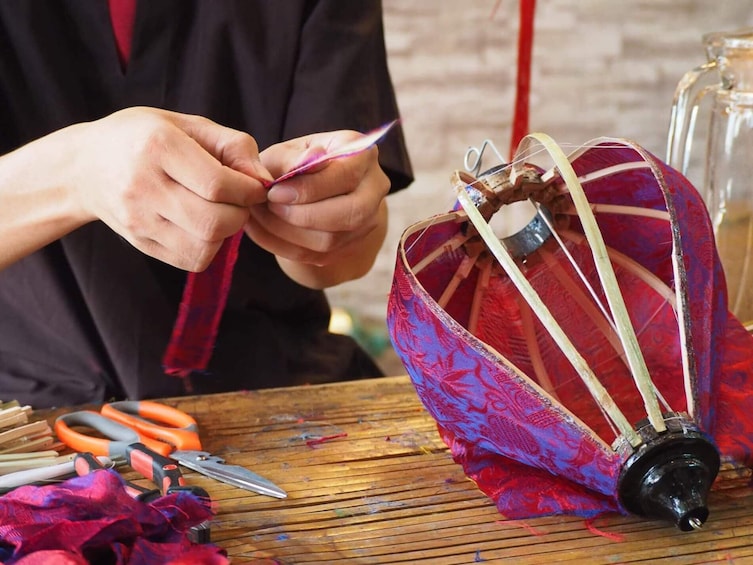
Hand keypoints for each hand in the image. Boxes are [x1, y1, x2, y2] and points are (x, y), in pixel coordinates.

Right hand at [70, 107, 272, 270]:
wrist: (85, 167)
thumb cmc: (146, 139)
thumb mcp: (187, 125)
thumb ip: (234, 146)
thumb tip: (264, 181)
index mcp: (158, 146)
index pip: (219, 184)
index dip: (249, 190)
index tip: (254, 186)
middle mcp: (143, 186)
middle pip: (215, 222)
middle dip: (241, 214)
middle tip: (239, 201)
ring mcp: (138, 220)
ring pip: (206, 246)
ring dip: (226, 232)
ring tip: (219, 211)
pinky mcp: (140, 243)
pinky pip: (193, 259)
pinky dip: (209, 246)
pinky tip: (201, 225)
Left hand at [247, 130, 390, 287]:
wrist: (307, 188)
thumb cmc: (293, 163)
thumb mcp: (287, 152)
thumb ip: (293, 158)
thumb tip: (309, 160)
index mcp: (363, 153)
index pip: (345, 176)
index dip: (309, 189)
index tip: (274, 193)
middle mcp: (374, 187)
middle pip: (350, 214)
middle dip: (303, 216)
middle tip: (270, 207)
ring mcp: (368, 220)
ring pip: (332, 240)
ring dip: (289, 233)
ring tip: (261, 217)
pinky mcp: (351, 245)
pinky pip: (318, 256)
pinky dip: (284, 246)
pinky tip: (264, 231)